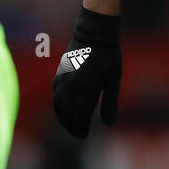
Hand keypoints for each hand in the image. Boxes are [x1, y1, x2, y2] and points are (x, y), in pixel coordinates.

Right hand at [53, 7, 121, 138]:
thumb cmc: (108, 56)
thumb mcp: (113, 79)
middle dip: (72, 126)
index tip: (84, 135)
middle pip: (68, 113)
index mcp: (87, 88)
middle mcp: (72, 85)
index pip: (80, 115)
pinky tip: (64, 109)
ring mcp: (63, 79)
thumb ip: (110, 102)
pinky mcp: (59, 73)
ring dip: (63, 118)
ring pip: (58, 105)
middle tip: (78, 134)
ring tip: (71, 126)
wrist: (93, 34)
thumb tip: (109, 124)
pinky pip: (55, 94)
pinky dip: (58, 105)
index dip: (81, 127)